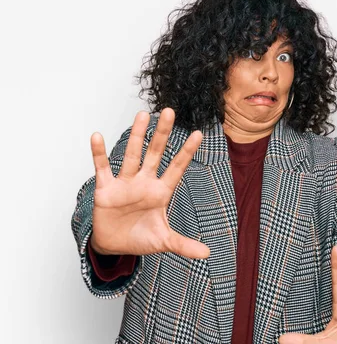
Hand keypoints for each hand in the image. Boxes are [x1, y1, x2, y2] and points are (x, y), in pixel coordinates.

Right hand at [89, 108, 209, 258]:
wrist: (114, 246)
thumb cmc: (140, 238)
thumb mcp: (164, 242)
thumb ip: (184, 245)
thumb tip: (207, 254)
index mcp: (161, 192)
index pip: (177, 168)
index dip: (187, 152)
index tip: (199, 134)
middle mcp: (144, 182)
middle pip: (155, 153)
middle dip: (162, 134)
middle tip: (169, 112)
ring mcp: (125, 183)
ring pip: (131, 155)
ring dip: (136, 136)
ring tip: (142, 114)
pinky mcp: (105, 189)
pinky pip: (101, 168)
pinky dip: (98, 153)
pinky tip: (97, 136)